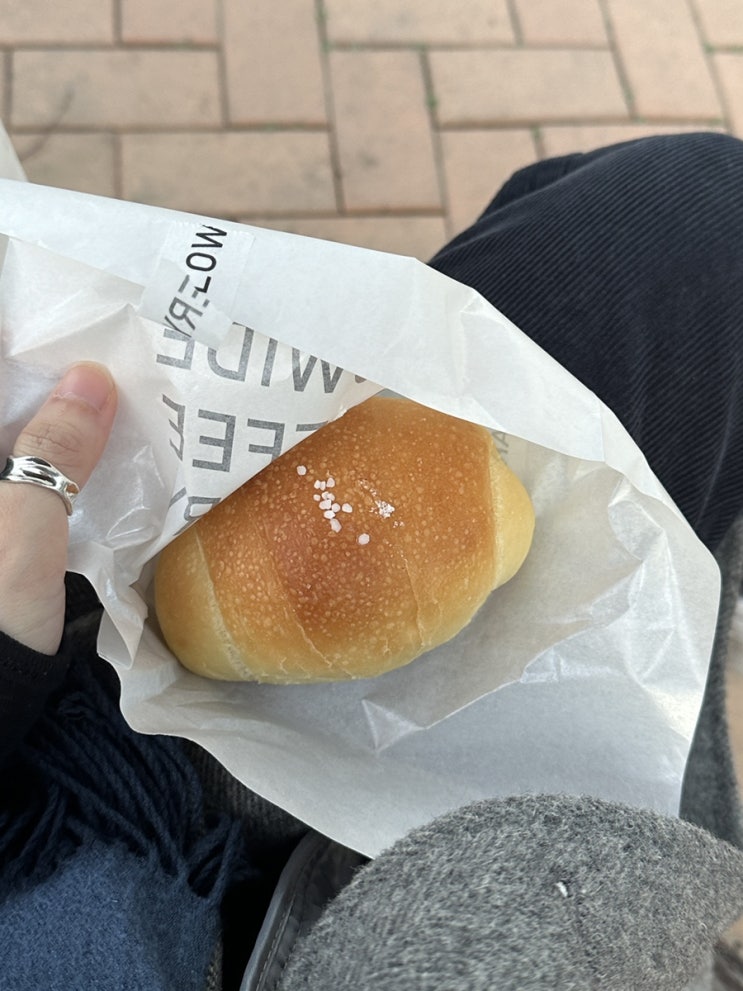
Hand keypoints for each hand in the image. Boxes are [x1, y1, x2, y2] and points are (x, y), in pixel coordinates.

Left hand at [0, 363, 116, 653]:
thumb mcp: (20, 530)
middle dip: (46, 383)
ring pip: (11, 440)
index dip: (17, 347)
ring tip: (111, 403)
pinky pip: (22, 475)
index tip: (69, 336)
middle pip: (0, 410)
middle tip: (104, 366)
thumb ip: (53, 450)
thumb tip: (92, 376)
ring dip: (56, 421)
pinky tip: (95, 456)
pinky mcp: (0, 533)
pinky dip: (55, 460)